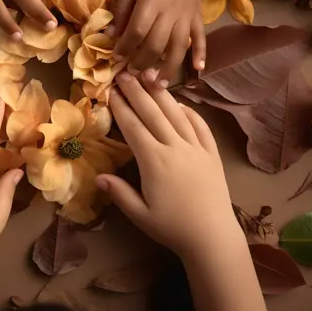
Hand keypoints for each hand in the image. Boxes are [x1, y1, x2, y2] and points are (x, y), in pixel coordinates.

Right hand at [96, 72, 239, 257]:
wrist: (213, 237)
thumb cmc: (172, 228)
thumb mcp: (140, 215)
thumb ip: (119, 193)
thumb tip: (98, 176)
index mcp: (154, 161)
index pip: (134, 127)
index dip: (121, 107)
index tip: (111, 90)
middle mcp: (175, 148)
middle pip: (153, 113)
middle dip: (137, 91)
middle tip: (124, 73)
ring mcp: (196, 148)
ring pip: (176, 114)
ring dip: (161, 94)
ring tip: (149, 76)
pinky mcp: (212, 154)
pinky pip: (201, 126)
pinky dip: (190, 111)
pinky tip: (180, 103)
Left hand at [109, 0, 205, 87]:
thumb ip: (122, 5)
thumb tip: (111, 31)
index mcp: (151, 2)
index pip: (136, 32)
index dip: (124, 47)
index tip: (115, 56)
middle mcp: (170, 13)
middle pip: (156, 45)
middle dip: (141, 62)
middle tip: (131, 74)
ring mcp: (187, 16)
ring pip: (177, 48)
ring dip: (168, 68)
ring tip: (157, 85)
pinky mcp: (198, 16)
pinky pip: (200, 38)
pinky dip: (200, 54)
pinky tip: (198, 69)